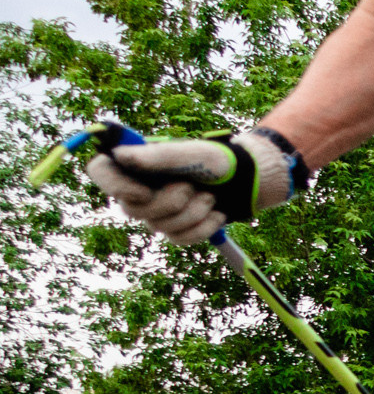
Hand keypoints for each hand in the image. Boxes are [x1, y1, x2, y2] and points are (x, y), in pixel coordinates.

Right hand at [87, 130, 295, 244]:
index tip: (143, 191)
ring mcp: (159, 210)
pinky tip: (217, 214)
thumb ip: (158, 156)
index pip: (100, 173)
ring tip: (210, 197)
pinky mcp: (178, 228)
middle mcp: (142, 187)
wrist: (252, 181)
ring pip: (159, 227)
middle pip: (131, 209)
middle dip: (169, 202)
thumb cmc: (222, 161)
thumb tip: (120, 156)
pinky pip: (179, 239)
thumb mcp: (193, 154)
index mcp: (138, 164)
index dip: (114, 186)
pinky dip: (202, 228)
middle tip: (193, 187)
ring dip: (191, 213)